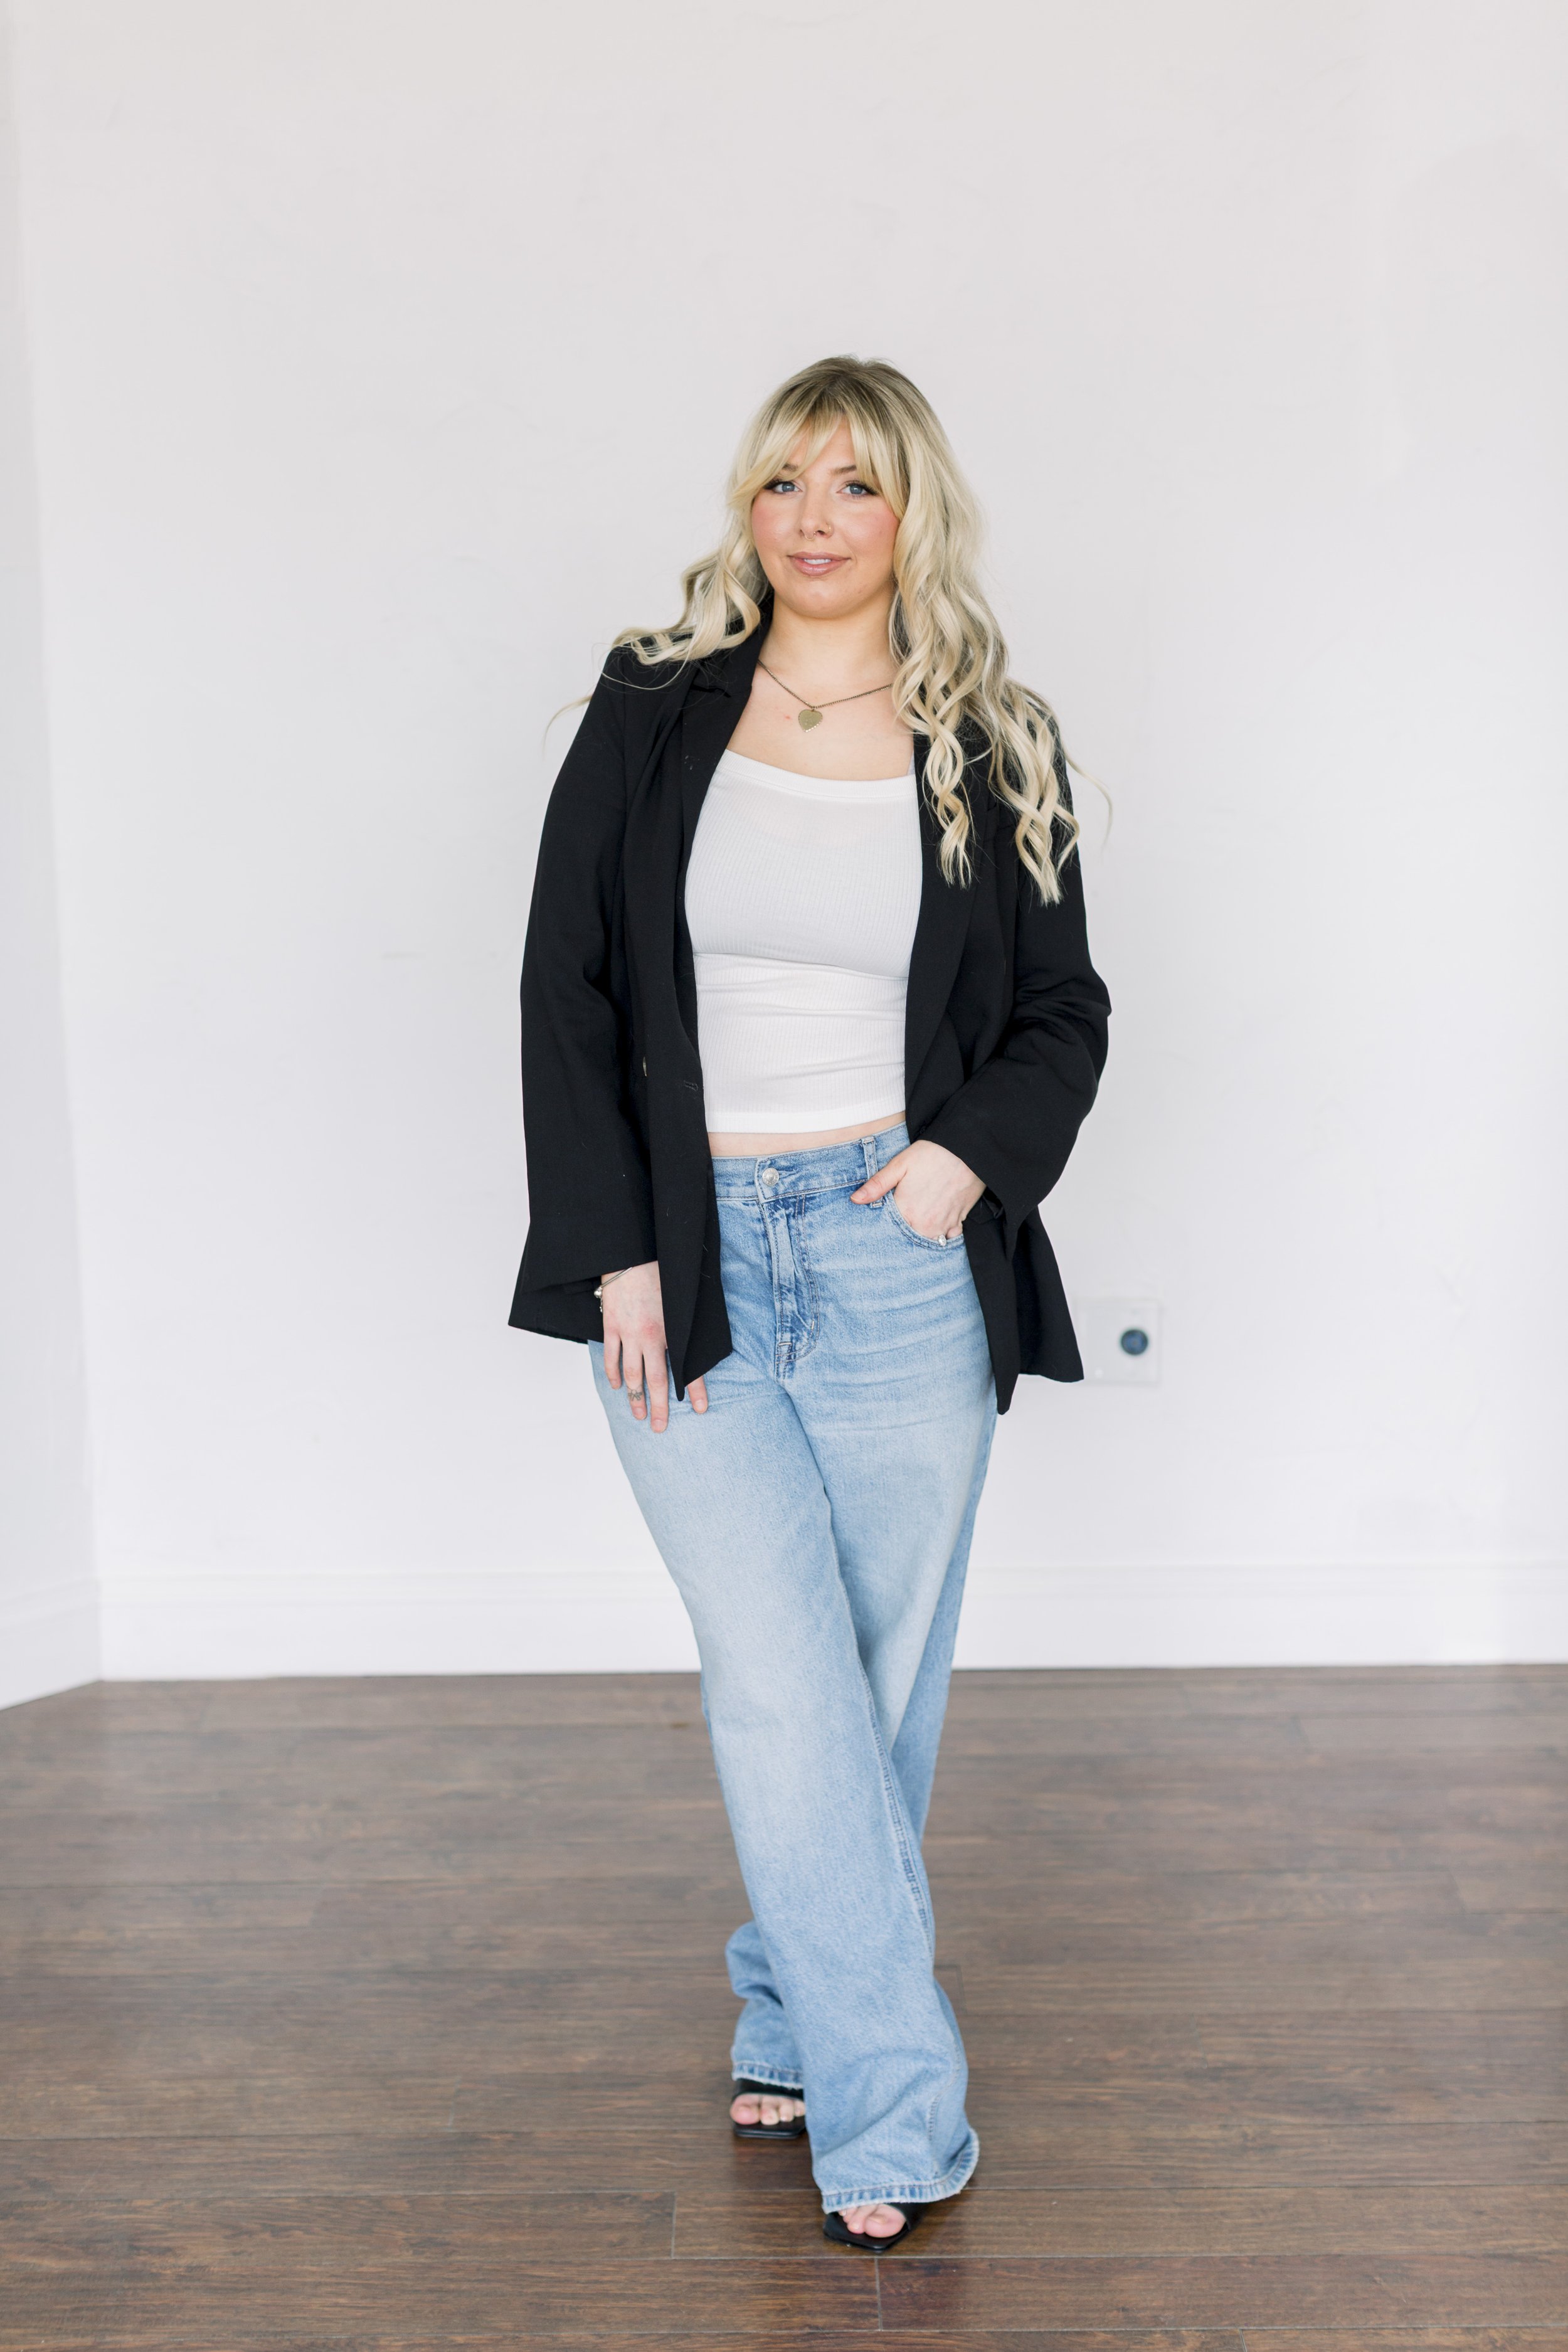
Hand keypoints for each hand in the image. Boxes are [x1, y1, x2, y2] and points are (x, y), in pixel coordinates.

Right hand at [599, 1261, 708, 1430]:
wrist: (631, 1252)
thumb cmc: (660, 1270)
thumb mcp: (681, 1298)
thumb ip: (687, 1322)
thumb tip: (697, 1342)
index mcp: (673, 1329)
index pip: (687, 1367)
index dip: (696, 1390)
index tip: (701, 1410)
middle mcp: (651, 1336)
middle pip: (655, 1380)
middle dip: (660, 1407)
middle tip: (660, 1428)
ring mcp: (628, 1333)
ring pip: (632, 1375)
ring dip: (635, 1398)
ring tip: (639, 1415)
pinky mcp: (611, 1326)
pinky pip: (612, 1357)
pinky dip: (614, 1374)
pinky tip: (618, 1386)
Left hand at [850, 1139, 984, 1239]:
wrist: (967, 1150)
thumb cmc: (931, 1154)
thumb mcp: (899, 1165)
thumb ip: (877, 1185)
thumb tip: (855, 1199)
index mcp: (906, 1212)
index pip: (889, 1232)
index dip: (884, 1229)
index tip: (880, 1227)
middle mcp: (924, 1225)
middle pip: (908, 1240)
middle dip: (902, 1234)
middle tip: (903, 1219)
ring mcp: (943, 1226)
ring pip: (927, 1240)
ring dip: (921, 1234)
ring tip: (917, 1221)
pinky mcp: (958, 1222)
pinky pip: (948, 1237)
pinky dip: (942, 1233)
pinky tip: (936, 1222)